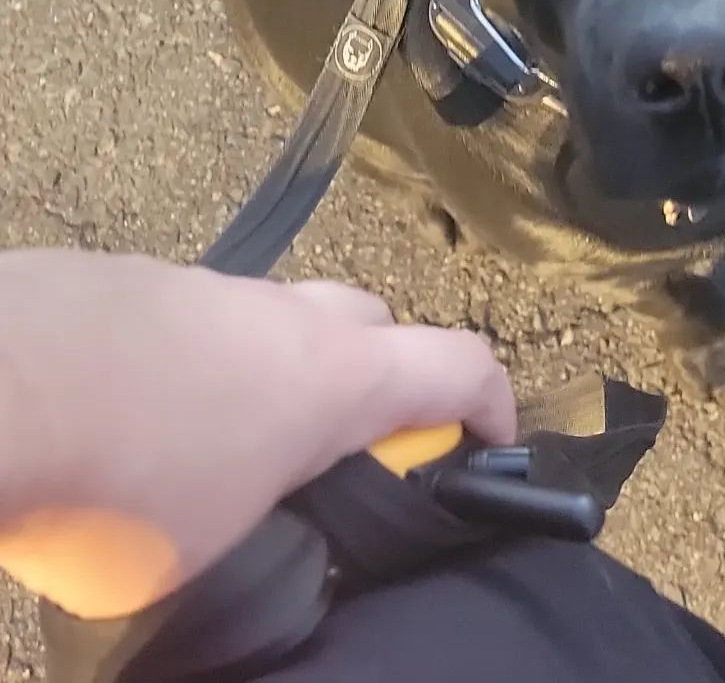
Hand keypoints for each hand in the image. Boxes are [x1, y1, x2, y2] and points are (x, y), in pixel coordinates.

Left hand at [0, 249, 514, 617]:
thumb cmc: (119, 484)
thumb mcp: (210, 558)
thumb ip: (262, 542)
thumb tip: (249, 552)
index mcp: (336, 379)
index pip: (461, 366)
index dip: (493, 406)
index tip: (491, 446)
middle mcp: (288, 315)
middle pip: (374, 323)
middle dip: (378, 380)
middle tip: (340, 453)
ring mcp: (211, 285)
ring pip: (277, 317)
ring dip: (275, 371)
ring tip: (217, 444)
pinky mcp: (136, 278)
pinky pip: (195, 316)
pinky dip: (193, 360)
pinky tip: (135, 413)